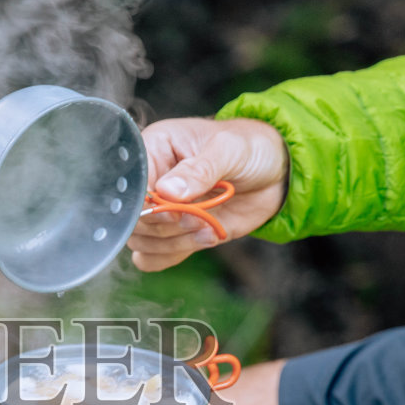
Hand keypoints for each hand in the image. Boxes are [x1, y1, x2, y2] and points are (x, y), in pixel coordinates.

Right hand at [129, 117, 288, 270]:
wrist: (275, 172)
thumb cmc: (249, 147)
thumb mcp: (228, 149)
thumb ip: (199, 170)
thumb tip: (168, 192)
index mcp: (153, 149)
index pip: (129, 185)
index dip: (146, 204)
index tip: (175, 211)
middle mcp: (150, 181)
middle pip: (131, 219)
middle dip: (165, 226)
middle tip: (197, 219)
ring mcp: (162, 210)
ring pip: (141, 242)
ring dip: (174, 242)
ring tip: (206, 228)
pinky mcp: (175, 233)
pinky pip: (154, 257)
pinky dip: (173, 255)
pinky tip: (204, 238)